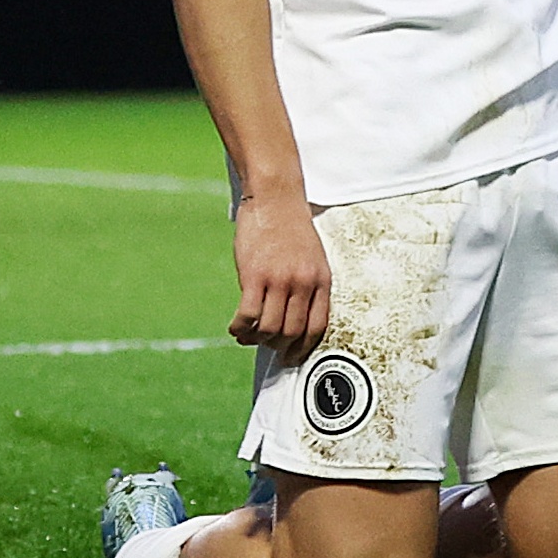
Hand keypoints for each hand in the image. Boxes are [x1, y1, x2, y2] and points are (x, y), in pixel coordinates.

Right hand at [227, 190, 331, 350]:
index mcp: (322, 282)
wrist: (276, 200)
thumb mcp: (313, 259)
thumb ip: (307, 287)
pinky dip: (240, 328)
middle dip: (278, 348)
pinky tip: (236, 328)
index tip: (293, 358)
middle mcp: (303, 284)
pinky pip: (248, 315)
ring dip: (256, 340)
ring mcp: (280, 281)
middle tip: (265, 347)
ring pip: (270, 329)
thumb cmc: (292, 230)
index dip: (304, 348)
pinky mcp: (255, 276)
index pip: (318, 327)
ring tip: (248, 338)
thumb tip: (295, 318)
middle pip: (292, 332)